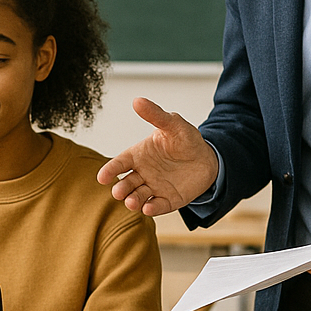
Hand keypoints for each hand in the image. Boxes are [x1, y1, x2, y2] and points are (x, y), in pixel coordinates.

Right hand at [95, 98, 217, 215]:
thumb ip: (155, 115)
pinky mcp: (168, 200)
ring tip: (132, 202)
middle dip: (120, 189)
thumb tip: (137, 100)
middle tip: (119, 192)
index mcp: (139, 155)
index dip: (110, 170)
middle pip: (126, 183)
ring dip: (133, 201)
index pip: (120, 163)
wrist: (208, 158)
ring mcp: (154, 187)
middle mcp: (143, 173)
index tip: (102, 177)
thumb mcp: (173, 124)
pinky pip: (158, 206)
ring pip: (138, 197)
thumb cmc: (186, 139)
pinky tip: (149, 209)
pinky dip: (152, 209)